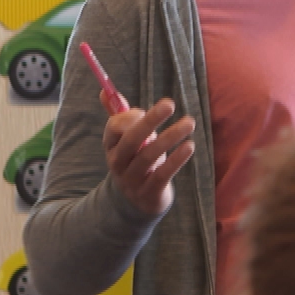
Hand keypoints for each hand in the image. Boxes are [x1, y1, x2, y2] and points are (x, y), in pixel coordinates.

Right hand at [103, 99, 195, 217]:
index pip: (114, 128)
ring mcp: (133, 180)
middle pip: (131, 140)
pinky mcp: (149, 193)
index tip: (144, 110)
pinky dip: (176, 160)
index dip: (129, 116)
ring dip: (170, 137)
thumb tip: (105, 90)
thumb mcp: (126, 141)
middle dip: (150, 120)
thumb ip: (119, 117)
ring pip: (149, 156)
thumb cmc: (135, 161)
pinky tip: (189, 146)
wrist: (137, 203)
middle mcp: (118, 163)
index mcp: (111, 147)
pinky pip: (162, 174)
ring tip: (189, 122)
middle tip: (170, 103)